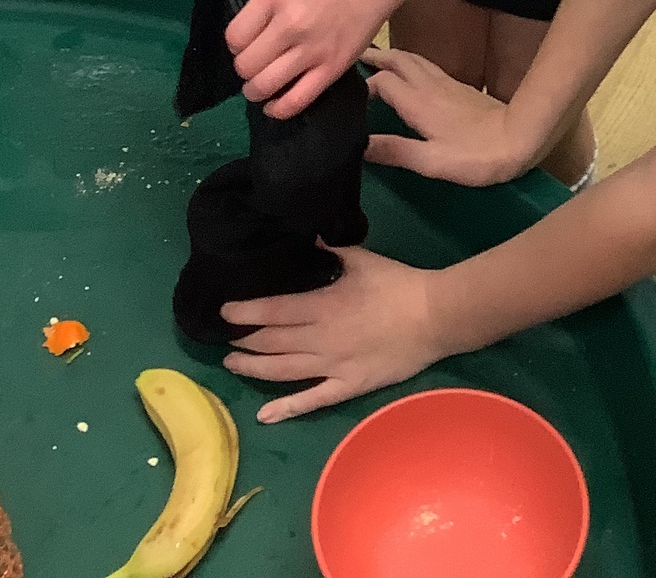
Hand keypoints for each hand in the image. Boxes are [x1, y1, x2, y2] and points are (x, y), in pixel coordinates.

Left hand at [222, 245, 441, 421]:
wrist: (433, 317)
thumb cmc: (396, 284)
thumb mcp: (360, 258)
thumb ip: (328, 251)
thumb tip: (305, 240)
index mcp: (322, 305)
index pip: (273, 310)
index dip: (245, 312)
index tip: (224, 312)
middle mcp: (321, 338)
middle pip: (273, 342)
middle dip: (244, 340)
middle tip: (223, 337)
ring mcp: (333, 366)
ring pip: (284, 371)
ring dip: (254, 369)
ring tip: (233, 363)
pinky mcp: (348, 386)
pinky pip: (313, 400)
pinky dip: (287, 408)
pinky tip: (265, 414)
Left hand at [226, 0, 385, 116]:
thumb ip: (261, 7)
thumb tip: (241, 38)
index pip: (234, 37)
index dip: (236, 45)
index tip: (245, 45)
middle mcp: (290, 23)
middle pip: (246, 65)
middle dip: (245, 69)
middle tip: (254, 64)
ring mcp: (312, 49)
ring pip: (264, 86)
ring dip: (255, 91)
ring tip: (259, 86)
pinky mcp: (331, 69)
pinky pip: (296, 101)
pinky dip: (278, 109)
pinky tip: (273, 105)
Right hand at [362, 47, 532, 185]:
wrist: (520, 137)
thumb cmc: (475, 155)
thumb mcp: (431, 162)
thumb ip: (395, 151)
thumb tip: (358, 144)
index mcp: (417, 101)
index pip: (381, 81)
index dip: (361, 85)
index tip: (343, 95)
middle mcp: (428, 84)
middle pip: (396, 60)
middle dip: (373, 57)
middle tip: (351, 57)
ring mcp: (445, 82)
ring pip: (412, 58)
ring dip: (391, 56)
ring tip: (373, 58)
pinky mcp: (458, 86)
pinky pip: (425, 65)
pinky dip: (408, 62)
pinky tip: (409, 73)